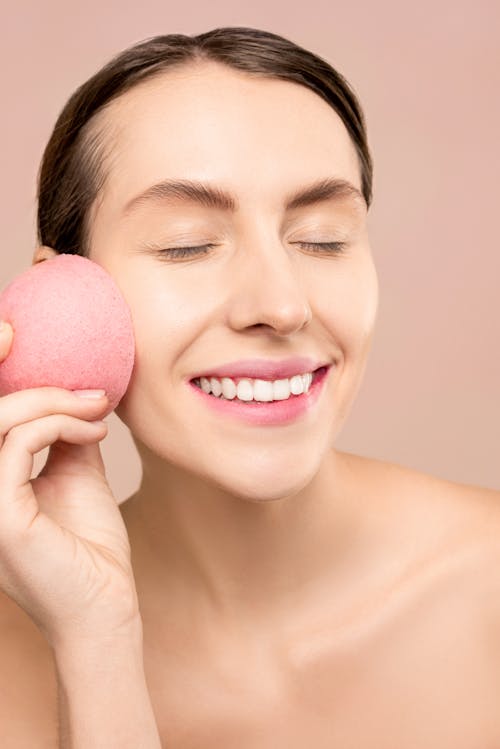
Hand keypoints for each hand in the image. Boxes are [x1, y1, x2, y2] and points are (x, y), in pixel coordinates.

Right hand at [0, 321, 139, 649]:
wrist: (107, 606)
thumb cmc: (90, 548)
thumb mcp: (77, 473)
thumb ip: (65, 434)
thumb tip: (76, 391)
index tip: (18, 335)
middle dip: (12, 371)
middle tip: (69, 365)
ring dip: (52, 400)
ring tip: (97, 406)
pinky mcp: (0, 514)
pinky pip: (17, 442)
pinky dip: (59, 423)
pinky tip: (94, 429)